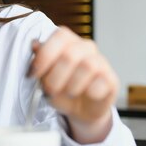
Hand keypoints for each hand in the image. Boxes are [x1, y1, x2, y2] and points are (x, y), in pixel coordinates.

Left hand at [30, 26, 117, 143]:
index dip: (45, 55)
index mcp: (68, 42)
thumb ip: (39, 62)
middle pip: (70, 54)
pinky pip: (101, 82)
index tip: (33, 73)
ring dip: (71, 85)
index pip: (60, 36)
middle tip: (49, 90)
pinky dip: (89, 92)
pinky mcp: (111, 79)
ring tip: (68, 93)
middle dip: (54, 77)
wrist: (80, 110)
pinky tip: (85, 95)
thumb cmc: (60, 90)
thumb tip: (35, 44)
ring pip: (87, 66)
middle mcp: (86, 48)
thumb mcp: (44, 78)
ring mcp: (101, 62)